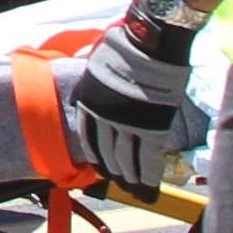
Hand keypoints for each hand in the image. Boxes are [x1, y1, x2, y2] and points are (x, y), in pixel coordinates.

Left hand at [66, 19, 191, 193]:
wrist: (150, 41)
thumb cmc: (126, 45)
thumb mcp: (96, 63)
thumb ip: (91, 81)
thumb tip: (81, 84)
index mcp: (90, 101)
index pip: (89, 138)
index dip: (97, 157)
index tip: (102, 168)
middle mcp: (104, 116)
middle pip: (106, 153)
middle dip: (114, 172)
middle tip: (121, 184)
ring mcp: (127, 124)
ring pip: (126, 160)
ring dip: (131, 179)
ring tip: (135, 191)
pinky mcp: (151, 127)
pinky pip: (148, 159)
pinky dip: (149, 177)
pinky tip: (150, 190)